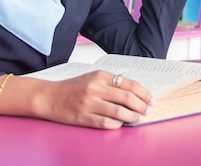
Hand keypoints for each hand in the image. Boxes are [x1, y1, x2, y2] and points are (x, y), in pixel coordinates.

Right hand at [39, 70, 154, 128]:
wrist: (50, 96)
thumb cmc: (73, 87)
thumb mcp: (93, 77)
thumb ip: (112, 82)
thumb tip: (135, 93)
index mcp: (100, 76)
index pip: (129, 84)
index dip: (144, 93)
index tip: (151, 100)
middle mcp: (95, 88)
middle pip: (127, 98)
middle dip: (141, 106)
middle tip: (147, 110)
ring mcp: (89, 104)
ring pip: (119, 112)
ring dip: (133, 117)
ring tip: (138, 118)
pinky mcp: (83, 118)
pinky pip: (107, 123)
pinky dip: (118, 125)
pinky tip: (122, 124)